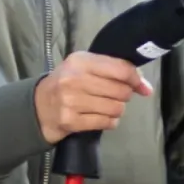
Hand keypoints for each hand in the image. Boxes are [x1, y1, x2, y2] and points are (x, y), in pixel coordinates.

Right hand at [37, 51, 155, 145]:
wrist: (38, 106)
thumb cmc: (66, 83)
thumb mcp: (84, 67)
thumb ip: (114, 70)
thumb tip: (145, 87)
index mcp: (80, 61)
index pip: (120, 69)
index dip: (136, 79)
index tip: (142, 86)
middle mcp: (74, 79)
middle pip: (121, 90)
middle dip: (125, 95)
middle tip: (116, 96)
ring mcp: (71, 101)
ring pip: (116, 108)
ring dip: (117, 110)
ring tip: (106, 106)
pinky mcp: (71, 121)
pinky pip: (106, 122)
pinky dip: (109, 121)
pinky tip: (101, 117)